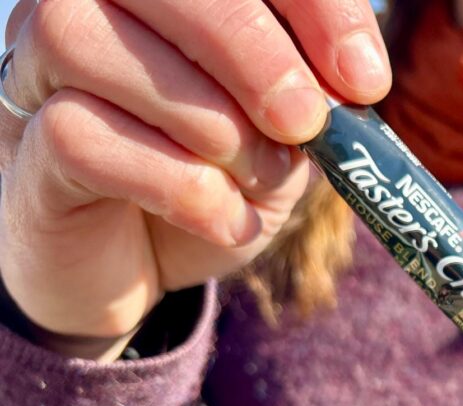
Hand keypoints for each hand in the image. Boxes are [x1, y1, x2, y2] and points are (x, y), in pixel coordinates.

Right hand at [0, 0, 389, 357]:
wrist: (150, 260)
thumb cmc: (221, 176)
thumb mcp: (287, 137)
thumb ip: (314, 97)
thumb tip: (350, 80)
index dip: (314, 7)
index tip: (366, 82)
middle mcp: (94, 4)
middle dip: (252, 52)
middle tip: (304, 123)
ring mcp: (41, 66)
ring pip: (92, 43)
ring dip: (207, 125)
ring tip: (256, 178)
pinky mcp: (28, 143)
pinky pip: (80, 135)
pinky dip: (178, 186)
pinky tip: (225, 219)